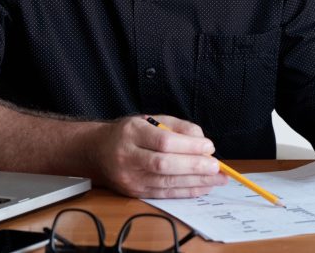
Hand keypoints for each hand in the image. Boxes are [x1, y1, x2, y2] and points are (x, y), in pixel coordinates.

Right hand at [88, 115, 227, 197]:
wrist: (97, 151)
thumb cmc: (128, 133)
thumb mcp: (150, 120)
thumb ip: (177, 126)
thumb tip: (202, 140)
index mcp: (132, 132)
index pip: (163, 141)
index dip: (189, 146)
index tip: (209, 146)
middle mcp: (128, 156)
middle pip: (164, 164)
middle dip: (194, 166)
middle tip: (216, 167)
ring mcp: (130, 177)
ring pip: (165, 182)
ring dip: (195, 182)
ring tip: (216, 179)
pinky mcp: (134, 192)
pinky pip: (164, 194)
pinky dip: (186, 192)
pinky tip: (202, 187)